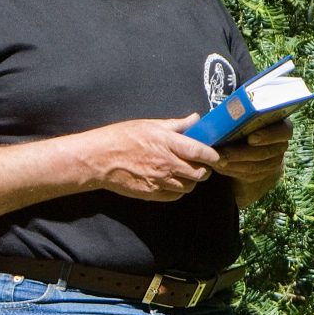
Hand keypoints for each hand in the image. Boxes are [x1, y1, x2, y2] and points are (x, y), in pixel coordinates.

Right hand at [79, 117, 218, 201]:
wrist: (98, 160)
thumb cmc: (121, 138)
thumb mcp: (149, 125)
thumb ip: (176, 125)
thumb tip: (196, 119)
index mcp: (167, 143)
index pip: (201, 152)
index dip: (213, 155)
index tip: (216, 155)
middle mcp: (166, 164)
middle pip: (199, 173)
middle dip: (204, 170)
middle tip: (201, 165)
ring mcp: (159, 180)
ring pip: (189, 186)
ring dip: (191, 181)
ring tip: (185, 174)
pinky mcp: (151, 193)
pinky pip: (175, 195)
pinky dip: (178, 190)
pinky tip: (172, 182)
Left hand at [208, 118, 291, 196]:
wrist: (248, 144)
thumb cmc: (244, 124)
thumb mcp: (244, 118)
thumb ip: (238, 117)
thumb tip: (217, 115)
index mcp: (281, 126)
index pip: (283, 131)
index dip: (268, 135)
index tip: (251, 138)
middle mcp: (280, 145)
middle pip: (264, 152)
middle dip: (240, 153)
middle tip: (221, 153)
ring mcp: (273, 162)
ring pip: (254, 166)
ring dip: (232, 164)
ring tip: (214, 160)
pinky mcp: (262, 174)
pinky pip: (247, 175)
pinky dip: (231, 171)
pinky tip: (217, 166)